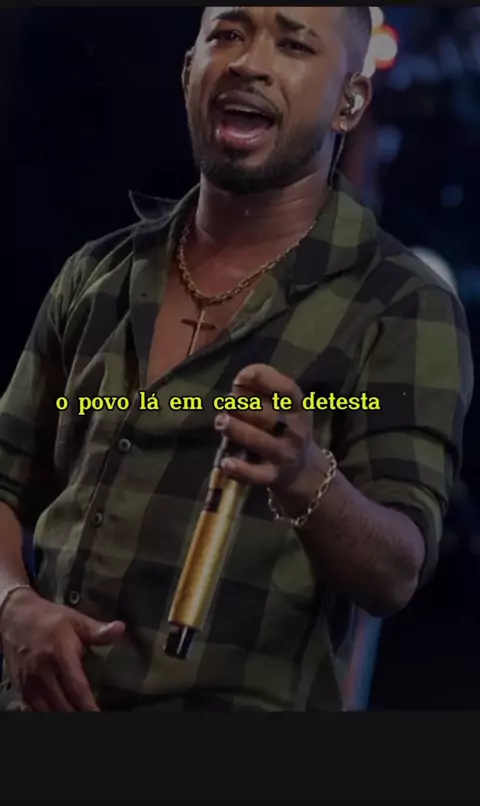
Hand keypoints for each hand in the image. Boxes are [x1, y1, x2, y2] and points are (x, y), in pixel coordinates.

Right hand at [0, 587, 124, 712]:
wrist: (14, 618)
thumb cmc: (48, 619)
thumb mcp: (75, 620)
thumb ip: (97, 630)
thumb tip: (120, 629)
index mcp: (59, 655)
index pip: (77, 688)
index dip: (89, 706)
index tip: (99, 716)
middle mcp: (43, 673)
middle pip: (63, 705)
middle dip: (79, 716)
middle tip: (94, 723)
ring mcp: (30, 684)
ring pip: (48, 712)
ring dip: (65, 718)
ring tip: (81, 721)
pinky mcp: (21, 689)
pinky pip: (34, 712)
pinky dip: (48, 717)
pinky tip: (60, 718)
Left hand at [214, 364, 314, 491]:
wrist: (302, 468)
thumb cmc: (284, 427)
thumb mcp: (283, 406)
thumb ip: (263, 391)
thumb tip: (240, 380)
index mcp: (299, 408)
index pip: (287, 390)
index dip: (264, 380)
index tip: (241, 376)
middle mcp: (296, 431)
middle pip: (269, 416)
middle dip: (244, 406)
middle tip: (226, 403)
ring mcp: (285, 454)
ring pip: (260, 441)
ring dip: (238, 430)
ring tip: (221, 421)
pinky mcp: (273, 476)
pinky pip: (256, 474)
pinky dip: (241, 469)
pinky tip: (226, 462)